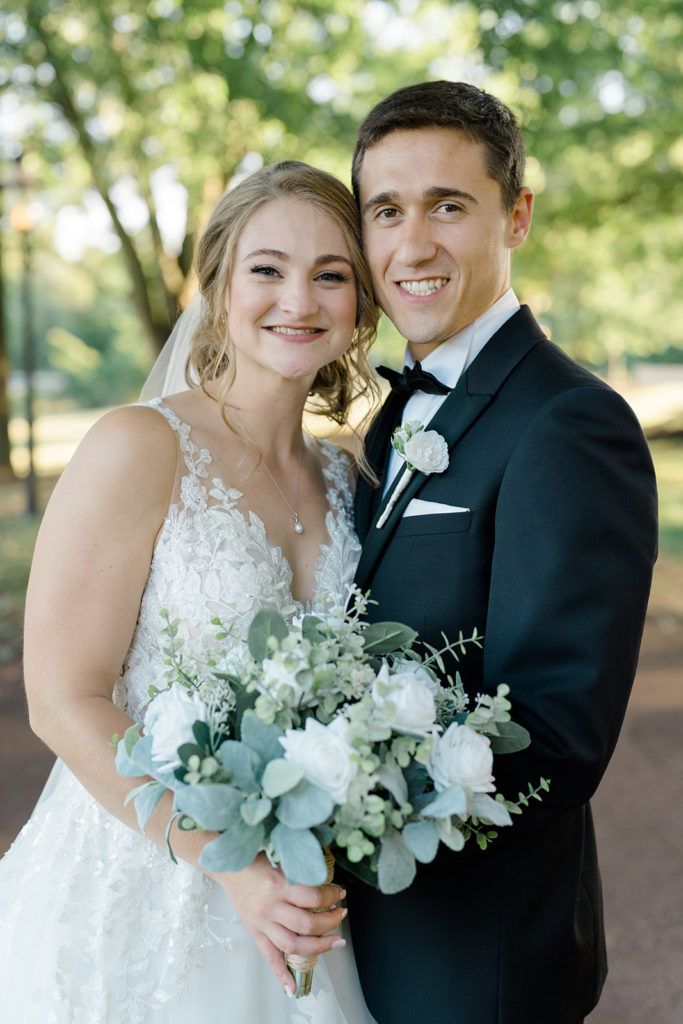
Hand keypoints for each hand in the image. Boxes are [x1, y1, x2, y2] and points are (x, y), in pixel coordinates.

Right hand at [216, 852, 347, 992]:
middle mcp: (271, 907)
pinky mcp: (255, 932)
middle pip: (307, 924)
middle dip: (331, 922)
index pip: (313, 897)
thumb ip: (301, 871)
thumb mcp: (281, 859)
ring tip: (335, 941)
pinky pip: (269, 957)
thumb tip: (327, 880)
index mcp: (278, 884)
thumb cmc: (256, 859)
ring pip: (294, 945)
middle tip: (341, 914)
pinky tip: (292, 987)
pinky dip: (281, 974)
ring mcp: (263, 923)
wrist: (228, 866)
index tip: (340, 892)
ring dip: (319, 946)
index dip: (332, 895)